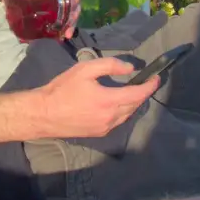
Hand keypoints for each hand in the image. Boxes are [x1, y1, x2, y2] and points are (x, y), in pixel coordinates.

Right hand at [37, 57, 156, 139]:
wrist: (44, 114)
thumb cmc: (62, 89)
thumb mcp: (85, 69)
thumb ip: (109, 65)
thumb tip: (130, 69)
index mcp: (109, 100)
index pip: (138, 94)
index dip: (150, 86)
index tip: (156, 78)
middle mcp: (111, 117)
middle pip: (135, 105)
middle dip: (142, 94)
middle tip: (144, 83)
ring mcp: (105, 128)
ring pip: (127, 115)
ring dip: (132, 103)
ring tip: (131, 91)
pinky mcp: (99, 133)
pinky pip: (117, 121)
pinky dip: (122, 111)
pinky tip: (116, 104)